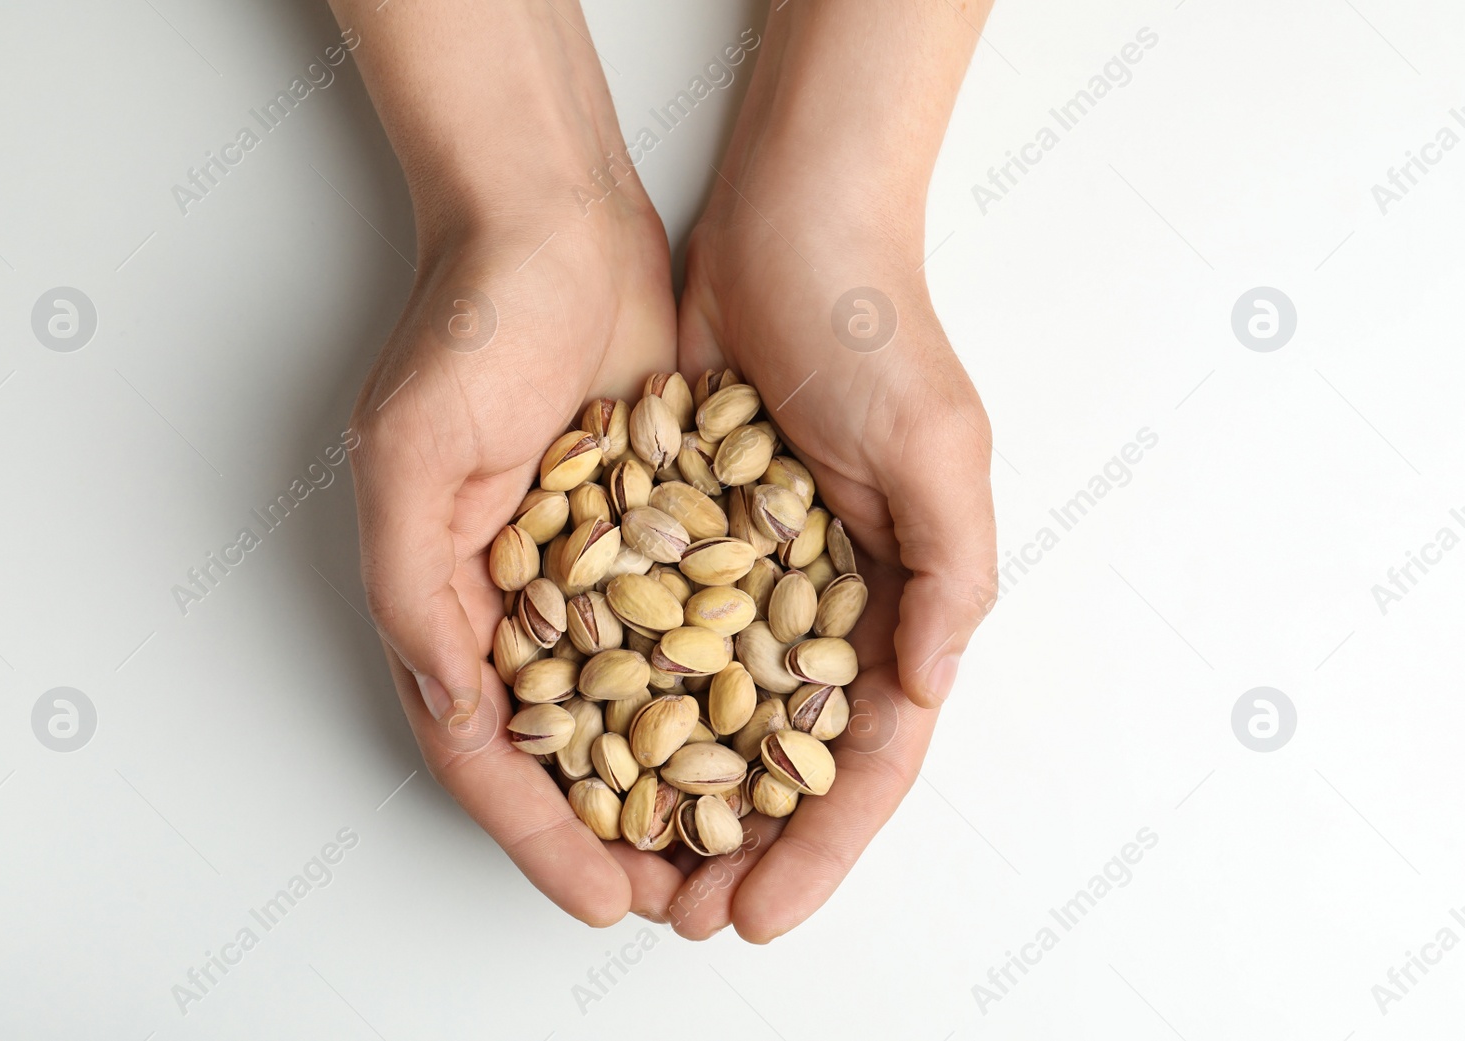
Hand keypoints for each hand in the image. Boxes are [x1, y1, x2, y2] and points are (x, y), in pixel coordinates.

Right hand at [334, 0, 692, 926]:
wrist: (556, 222)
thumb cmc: (470, 325)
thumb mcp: (412, 454)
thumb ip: (414, 588)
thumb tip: (452, 707)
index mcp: (447, 599)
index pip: (490, 750)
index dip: (539, 833)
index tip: (603, 898)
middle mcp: (520, 599)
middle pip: (568, 753)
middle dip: (618, 836)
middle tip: (682, 904)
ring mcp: (594, 569)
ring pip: (639, 709)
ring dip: (681, 787)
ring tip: (735, 854)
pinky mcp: (661, 530)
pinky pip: (695, 630)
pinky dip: (726, 691)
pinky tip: (776, 740)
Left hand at [667, 181, 997, 940]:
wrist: (787, 231)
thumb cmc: (875, 331)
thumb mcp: (937, 449)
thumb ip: (947, 574)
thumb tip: (923, 691)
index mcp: (898, 601)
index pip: (864, 756)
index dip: (821, 845)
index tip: (763, 912)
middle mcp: (824, 603)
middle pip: (784, 759)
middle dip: (745, 845)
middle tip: (686, 915)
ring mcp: (749, 576)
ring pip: (712, 717)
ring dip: (678, 798)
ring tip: (632, 865)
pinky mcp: (682, 537)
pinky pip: (651, 634)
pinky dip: (625, 704)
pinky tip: (584, 756)